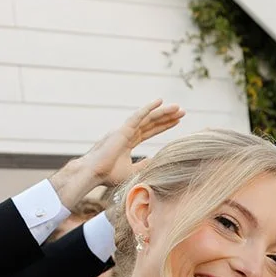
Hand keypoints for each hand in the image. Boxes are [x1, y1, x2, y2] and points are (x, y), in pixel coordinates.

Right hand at [69, 99, 185, 190]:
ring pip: (147, 118)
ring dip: (163, 112)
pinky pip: (137, 116)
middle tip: (182, 112)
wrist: (93, 174)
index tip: (177, 121)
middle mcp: (127, 133)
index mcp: (128, 142)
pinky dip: (148, 108)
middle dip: (167, 117)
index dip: (163, 126)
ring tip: (178, 108)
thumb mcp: (133, 171)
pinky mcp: (122, 130)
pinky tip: (160, 101)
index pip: (149, 131)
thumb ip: (145, 164)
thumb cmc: (108, 175)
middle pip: (151, 123)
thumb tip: (158, 161)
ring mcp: (124, 130)